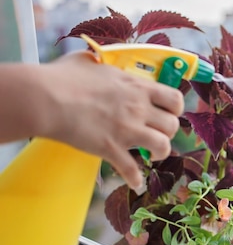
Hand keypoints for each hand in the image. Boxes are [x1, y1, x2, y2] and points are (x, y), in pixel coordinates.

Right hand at [38, 51, 183, 190]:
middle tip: (157, 134)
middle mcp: (137, 108)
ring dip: (160, 153)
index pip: (174, 98)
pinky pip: (132, 169)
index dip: (175, 108)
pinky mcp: (111, 148)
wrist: (45, 99)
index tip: (168, 112)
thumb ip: (98, 63)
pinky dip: (135, 179)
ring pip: (162, 146)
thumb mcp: (87, 61)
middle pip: (172, 125)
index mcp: (136, 86)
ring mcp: (127, 129)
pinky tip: (135, 183)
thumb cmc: (62, 77)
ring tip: (152, 155)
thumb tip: (93, 61)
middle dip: (168, 132)